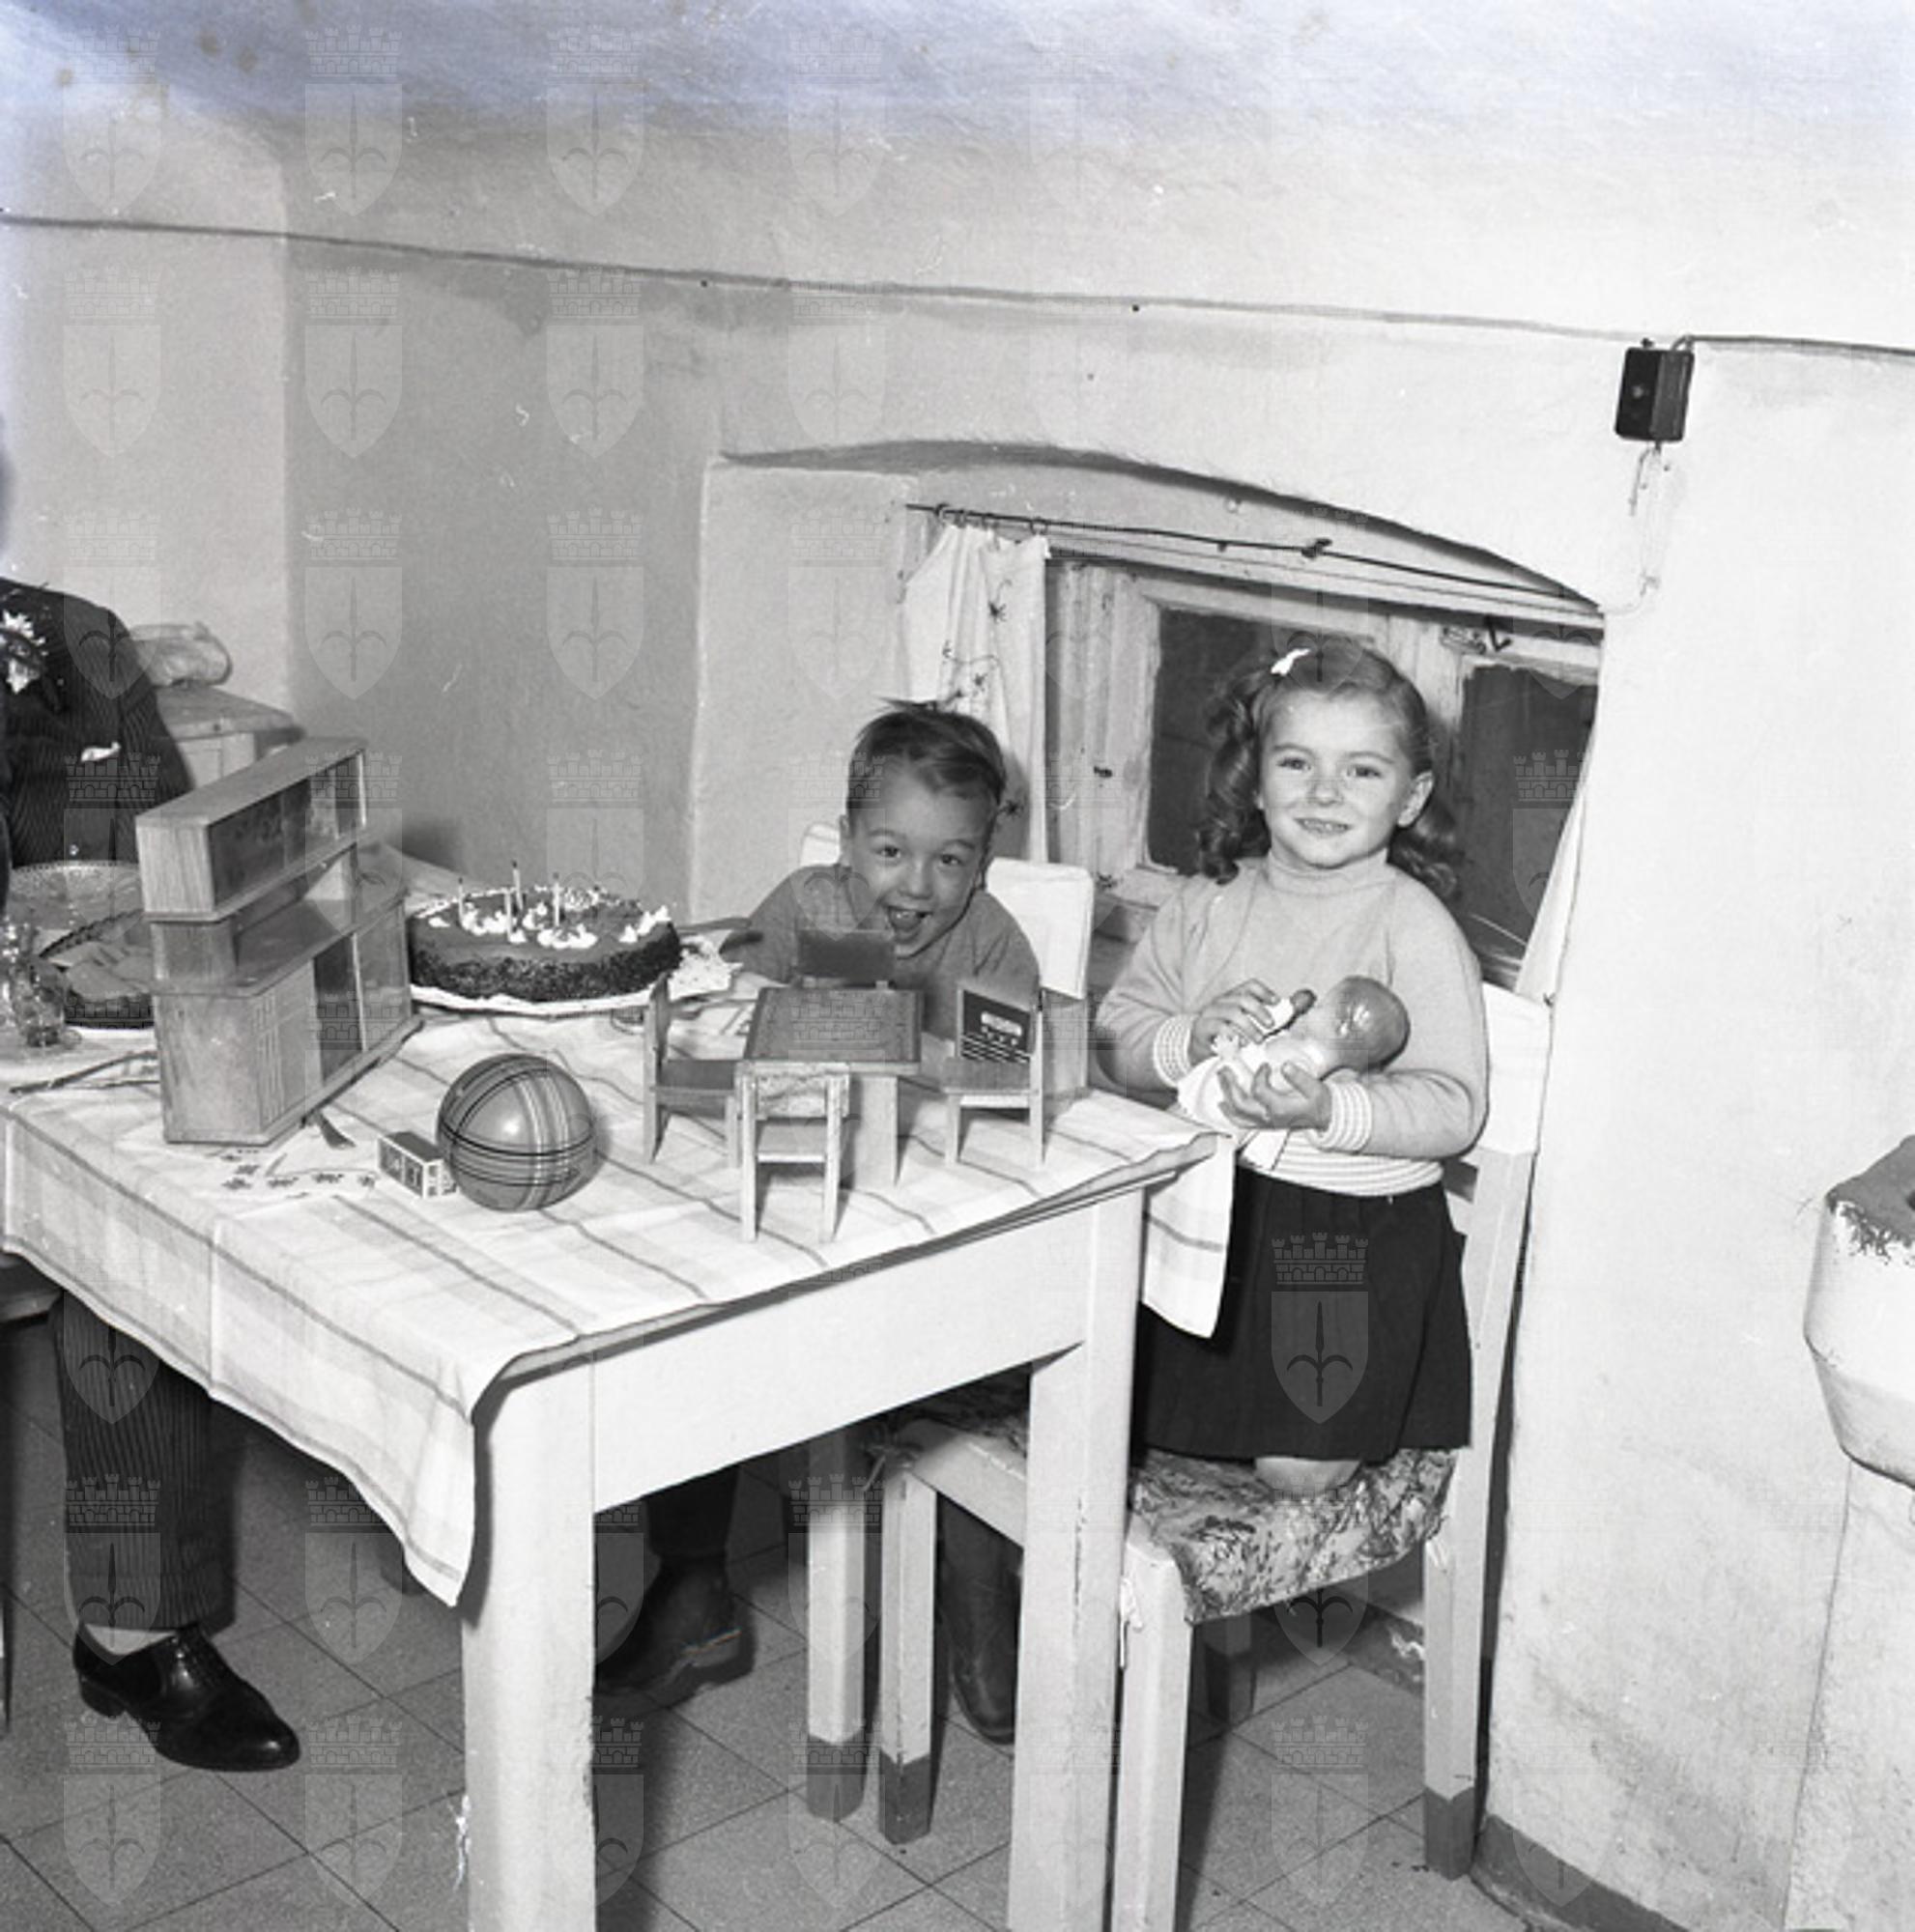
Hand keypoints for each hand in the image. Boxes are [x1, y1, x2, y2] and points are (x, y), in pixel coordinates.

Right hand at [1191, 979, 1283, 1060]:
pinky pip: (1218, 1027)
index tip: (1277, 1003)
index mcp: (1234, 998)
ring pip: (1232, 1012)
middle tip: (1271, 1025)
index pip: (1249, 986)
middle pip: (1242, 998)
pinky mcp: (1202, 1028)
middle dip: (1260, 1011)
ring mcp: (1210, 1014)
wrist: (1198, 1050)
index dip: (1264, 992)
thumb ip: (1276, 1015)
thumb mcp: (1252, 1025)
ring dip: (1249, 1026)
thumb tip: (1304, 1000)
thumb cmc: (1230, 1037)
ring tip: (1258, 1040)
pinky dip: (1232, 1035)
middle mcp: (1221, 1002)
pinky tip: (1240, 1044)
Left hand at [1215, 1056, 1332, 1132]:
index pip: (1259, 1090)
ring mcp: (1265, 1123)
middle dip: (1230, 1085)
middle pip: (1241, 1104)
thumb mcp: (1315, 1088)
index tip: (1263, 1066)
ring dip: (1226, 1098)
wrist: (1325, 1119)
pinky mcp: (1264, 1124)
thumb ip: (1300, 1078)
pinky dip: (1229, 1113)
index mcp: (1280, 1108)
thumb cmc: (1319, 1104)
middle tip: (1225, 1070)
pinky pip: (1241, 1122)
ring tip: (1221, 1082)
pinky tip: (1223, 1105)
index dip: (1258, 1075)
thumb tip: (1286, 1066)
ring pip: (1237, 1115)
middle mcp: (1269, 1117)